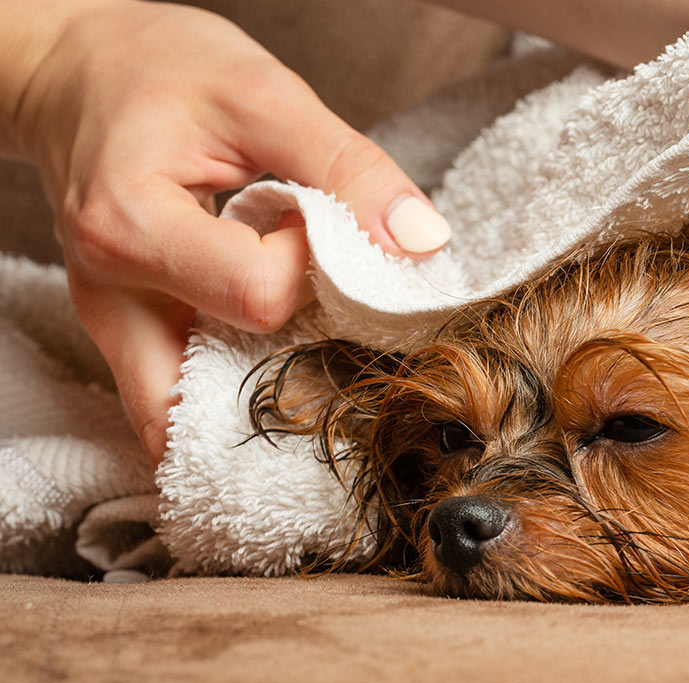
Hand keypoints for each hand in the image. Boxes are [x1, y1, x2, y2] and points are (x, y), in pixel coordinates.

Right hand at [4, 0, 449, 465]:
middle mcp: (111, 296)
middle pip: (227, 384)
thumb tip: (422, 243)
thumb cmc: (162, 70)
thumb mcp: (264, 94)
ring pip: (193, 423)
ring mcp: (116, 327)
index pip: (260, 295)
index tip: (317, 220)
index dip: (317, 268)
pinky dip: (239, 396)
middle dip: (299, 364)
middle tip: (328, 302)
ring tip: (311, 345)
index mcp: (130, 227)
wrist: (84, 72)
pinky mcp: (132, 336)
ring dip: (266, 403)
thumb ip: (348, 166)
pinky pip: (184, 404)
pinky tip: (280, 362)